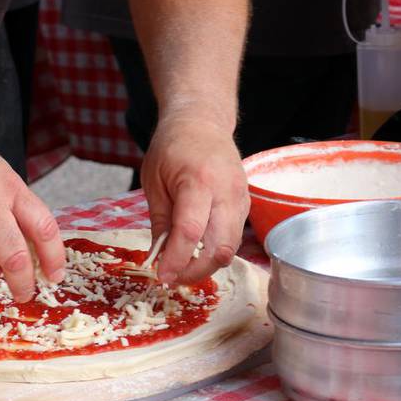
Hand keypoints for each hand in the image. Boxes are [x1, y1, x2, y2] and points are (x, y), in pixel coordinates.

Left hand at [141, 114, 249, 283]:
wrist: (202, 122)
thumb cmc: (172, 147)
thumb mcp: (154, 181)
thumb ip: (159, 222)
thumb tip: (158, 259)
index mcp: (198, 180)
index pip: (190, 231)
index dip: (176, 260)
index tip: (162, 277)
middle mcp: (226, 191)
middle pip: (219, 247)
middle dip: (195, 271)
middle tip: (172, 278)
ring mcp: (241, 198)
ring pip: (231, 248)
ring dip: (206, 266)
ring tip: (181, 269)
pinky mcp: (246, 205)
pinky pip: (234, 238)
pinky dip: (215, 252)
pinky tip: (196, 254)